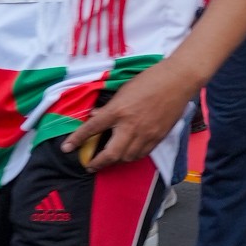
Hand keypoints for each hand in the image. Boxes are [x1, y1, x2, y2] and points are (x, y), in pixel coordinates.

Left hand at [61, 63, 194, 170]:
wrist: (178, 81)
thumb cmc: (151, 80)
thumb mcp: (124, 90)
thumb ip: (110, 107)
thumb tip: (97, 116)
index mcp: (119, 110)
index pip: (92, 128)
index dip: (77, 140)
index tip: (66, 148)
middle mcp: (130, 125)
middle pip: (111, 154)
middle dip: (98, 163)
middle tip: (90, 165)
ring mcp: (146, 133)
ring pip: (127, 157)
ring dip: (116, 160)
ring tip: (111, 158)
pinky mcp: (158, 137)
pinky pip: (142, 154)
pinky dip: (133, 156)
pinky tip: (129, 152)